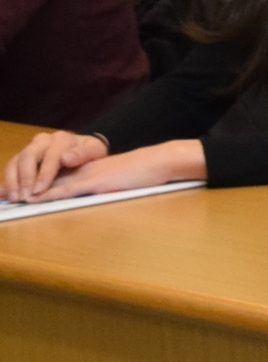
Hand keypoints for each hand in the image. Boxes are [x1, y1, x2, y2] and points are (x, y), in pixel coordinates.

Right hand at [3, 130, 110, 199]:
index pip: (50, 156)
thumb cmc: (90, 152)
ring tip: (15, 198)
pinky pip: (11, 167)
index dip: (44, 174)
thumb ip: (83, 154)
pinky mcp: (22, 157)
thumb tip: (66, 158)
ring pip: (16, 161)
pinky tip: (5, 194)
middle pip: (28, 156)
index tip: (39, 190)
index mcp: (61, 139)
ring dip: (13, 180)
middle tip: (25, 196)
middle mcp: (42, 141)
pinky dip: (7, 180)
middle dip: (25, 178)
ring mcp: (30, 148)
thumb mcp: (94, 151)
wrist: (84, 148)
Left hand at [3, 135, 201, 201]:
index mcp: (83, 169)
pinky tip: (36, 199)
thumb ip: (98, 185)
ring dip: (30, 191)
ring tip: (10, 198)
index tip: (10, 189)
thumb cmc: (141, 173)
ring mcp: (86, 175)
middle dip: (20, 185)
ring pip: (51, 183)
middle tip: (0, 194)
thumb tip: (86, 194)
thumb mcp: (115, 180)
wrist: (158, 162)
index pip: (50, 174)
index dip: (29, 180)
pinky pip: (67, 189)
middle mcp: (80, 170)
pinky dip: (49, 194)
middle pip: (44, 177)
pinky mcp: (95, 182)